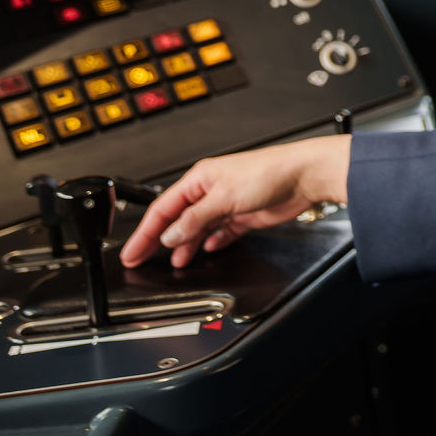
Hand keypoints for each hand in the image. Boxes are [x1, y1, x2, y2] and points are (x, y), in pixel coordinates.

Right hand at [119, 135, 351, 269]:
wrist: (304, 176)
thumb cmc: (268, 172)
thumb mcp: (224, 197)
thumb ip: (195, 219)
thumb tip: (171, 235)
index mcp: (199, 180)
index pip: (163, 209)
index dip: (145, 232)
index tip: (132, 251)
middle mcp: (210, 191)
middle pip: (177, 220)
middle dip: (158, 241)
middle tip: (141, 260)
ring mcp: (227, 203)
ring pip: (198, 228)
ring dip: (187, 245)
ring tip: (176, 262)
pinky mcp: (244, 215)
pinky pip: (222, 231)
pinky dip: (213, 241)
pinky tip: (209, 249)